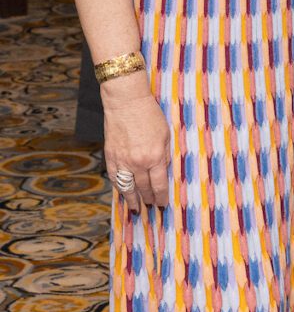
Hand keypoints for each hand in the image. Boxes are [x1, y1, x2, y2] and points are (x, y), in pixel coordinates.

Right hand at [102, 72, 170, 212]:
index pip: (159, 185)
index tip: (163, 205)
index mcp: (155, 156)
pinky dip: (119, 188)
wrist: (126, 101)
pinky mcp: (111, 157)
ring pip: (128, 188)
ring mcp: (123, 161)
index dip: (161, 197)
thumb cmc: (149, 114)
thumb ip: (165, 154)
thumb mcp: (165, 133)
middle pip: (144, 189)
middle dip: (148, 200)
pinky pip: (115, 179)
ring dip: (132, 201)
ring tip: (136, 210)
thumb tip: (164, 171)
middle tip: (151, 208)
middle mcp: (139, 163)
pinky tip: (123, 194)